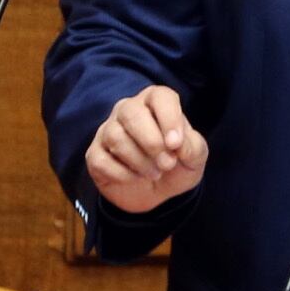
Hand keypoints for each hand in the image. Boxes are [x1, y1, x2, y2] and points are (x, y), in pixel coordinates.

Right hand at [84, 86, 207, 215]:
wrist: (157, 194)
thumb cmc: (177, 165)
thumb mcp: (194, 158)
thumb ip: (192, 147)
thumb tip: (177, 144)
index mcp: (155, 102)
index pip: (160, 96)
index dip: (169, 118)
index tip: (176, 144)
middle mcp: (128, 110)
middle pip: (131, 113)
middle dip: (151, 142)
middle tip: (167, 164)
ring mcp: (108, 130)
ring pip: (115, 136)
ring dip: (139, 160)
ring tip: (155, 173)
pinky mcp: (95, 154)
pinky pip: (101, 159)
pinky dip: (122, 174)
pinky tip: (135, 178)